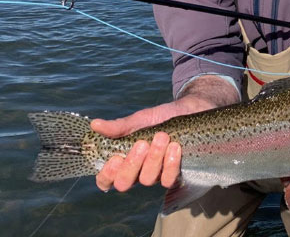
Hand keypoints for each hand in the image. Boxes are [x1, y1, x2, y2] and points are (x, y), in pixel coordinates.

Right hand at [91, 95, 215, 192]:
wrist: (190, 110)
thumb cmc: (162, 117)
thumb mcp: (140, 119)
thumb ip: (119, 127)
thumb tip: (95, 125)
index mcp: (125, 159)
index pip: (106, 178)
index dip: (106, 174)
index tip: (114, 158)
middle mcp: (138, 171)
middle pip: (124, 183)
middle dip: (132, 164)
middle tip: (142, 143)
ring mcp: (156, 175)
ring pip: (147, 179)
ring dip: (154, 158)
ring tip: (162, 137)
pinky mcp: (175, 174)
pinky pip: (168, 179)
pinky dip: (170, 163)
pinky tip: (174, 147)